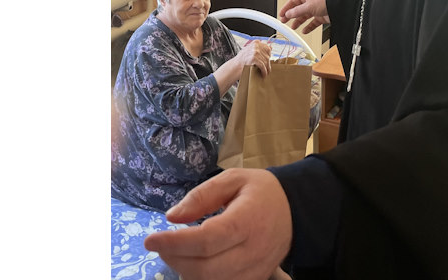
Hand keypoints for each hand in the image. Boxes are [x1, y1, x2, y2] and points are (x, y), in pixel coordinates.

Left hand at [144, 168, 292, 279]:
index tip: (151, 239)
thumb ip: (202, 195)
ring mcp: (254, 270)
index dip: (174, 243)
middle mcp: (251, 251)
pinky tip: (194, 263)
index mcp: (247, 221)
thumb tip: (172, 217)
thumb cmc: (262, 191)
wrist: (297, 210)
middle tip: (162, 245)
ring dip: (186, 271)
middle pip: (205, 270)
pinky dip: (202, 278)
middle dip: (175, 259)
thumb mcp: (234, 179)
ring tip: (177, 252)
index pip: (206, 240)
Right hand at [235, 40, 271, 76]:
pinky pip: (263, 66)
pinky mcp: (254, 58)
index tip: (267, 61)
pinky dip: (264, 71)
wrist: (234, 67)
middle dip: (267, 64)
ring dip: (267, 69)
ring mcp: (255, 52)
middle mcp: (256, 46)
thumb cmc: (242, 60)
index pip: (267, 48)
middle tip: (267, 69)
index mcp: (256, 43)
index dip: (268, 56)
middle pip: (267, 56)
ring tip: (266, 73)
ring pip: (266, 62)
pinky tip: (263, 74)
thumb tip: (271, 47)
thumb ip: (259, 49)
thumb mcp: (250, 50)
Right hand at [278, 0, 328, 33]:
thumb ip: (297, 11)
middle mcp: (310, 2)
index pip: (293, 1)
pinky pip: (312, 23)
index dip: (286, 8)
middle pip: (297, 9)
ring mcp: (316, 10)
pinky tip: (304, 31)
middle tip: (284, 21)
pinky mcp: (321, 17)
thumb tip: (288, 14)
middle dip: (291, 16)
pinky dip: (308, 27)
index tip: (281, 14)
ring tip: (293, 27)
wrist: (339, 7)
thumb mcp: (308, 6)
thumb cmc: (326, 1)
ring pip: (304, 17)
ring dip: (298, 22)